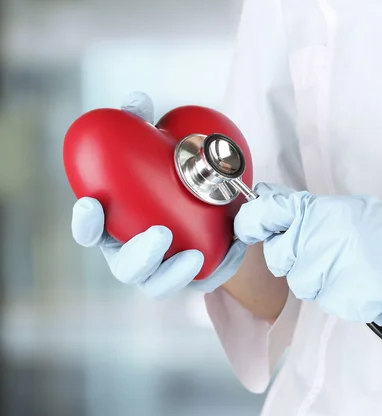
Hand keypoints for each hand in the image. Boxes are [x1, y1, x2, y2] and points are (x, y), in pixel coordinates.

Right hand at [70, 92, 246, 297]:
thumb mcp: (160, 152)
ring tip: (192, 255)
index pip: (91, 233)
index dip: (85, 223)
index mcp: (116, 227)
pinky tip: (231, 248)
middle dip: (138, 255)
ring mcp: (163, 271)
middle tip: (160, 234)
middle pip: (125, 267)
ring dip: (171, 272)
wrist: (213, 206)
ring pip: (157, 283)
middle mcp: (133, 254)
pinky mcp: (194, 278)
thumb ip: (143, 130)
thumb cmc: (171, 180)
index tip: (91, 204)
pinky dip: (212, 268)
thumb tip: (137, 101)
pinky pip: (199, 280)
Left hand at [234, 183, 381, 324]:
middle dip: (293, 257)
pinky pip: (322, 299)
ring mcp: (324, 271)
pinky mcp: (335, 299)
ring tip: (349, 267)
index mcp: (317, 213)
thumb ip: (307, 211)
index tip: (249, 227)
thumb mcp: (347, 210)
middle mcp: (314, 240)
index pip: (264, 212)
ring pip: (300, 282)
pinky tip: (358, 282)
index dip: (251, 221)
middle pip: (278, 257)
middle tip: (322, 252)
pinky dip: (337, 294)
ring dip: (318, 278)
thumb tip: (271, 202)